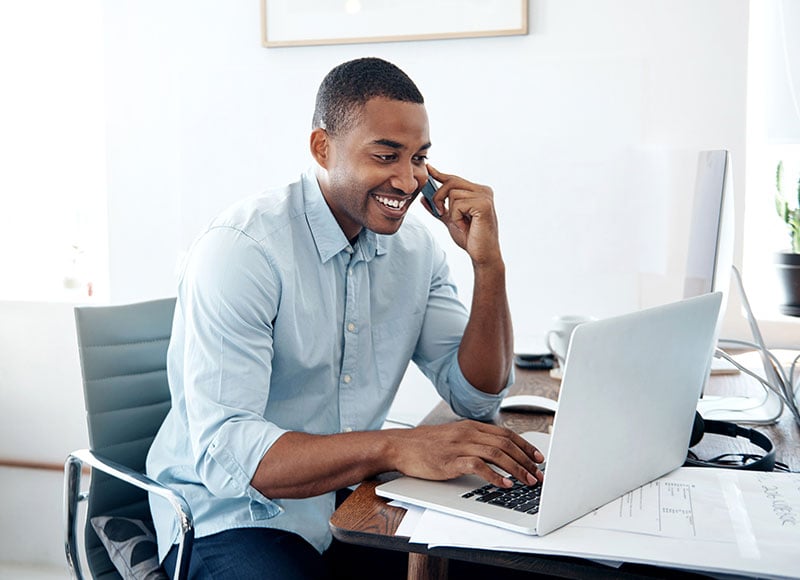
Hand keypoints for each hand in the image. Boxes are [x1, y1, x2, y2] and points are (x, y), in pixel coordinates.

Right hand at [390, 420, 544, 487]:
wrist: (399, 446)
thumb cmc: (425, 445)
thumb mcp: (453, 436)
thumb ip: (473, 440)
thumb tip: (497, 452)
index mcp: (470, 426)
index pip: (506, 434)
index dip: (525, 446)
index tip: (538, 458)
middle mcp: (467, 433)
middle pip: (505, 444)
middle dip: (526, 460)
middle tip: (538, 474)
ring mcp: (459, 446)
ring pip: (496, 454)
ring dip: (516, 468)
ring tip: (527, 481)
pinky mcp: (449, 461)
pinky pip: (477, 466)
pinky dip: (494, 475)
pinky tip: (504, 484)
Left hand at [425, 165, 501, 266]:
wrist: (482, 255)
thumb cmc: (470, 238)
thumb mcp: (451, 220)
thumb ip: (439, 209)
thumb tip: (424, 198)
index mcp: (478, 191)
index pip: (455, 179)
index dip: (440, 174)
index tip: (428, 168)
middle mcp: (483, 190)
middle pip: (451, 182)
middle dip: (439, 197)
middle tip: (440, 212)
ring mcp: (485, 196)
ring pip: (453, 193)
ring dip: (451, 212)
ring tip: (461, 223)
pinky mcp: (483, 205)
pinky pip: (458, 204)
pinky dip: (457, 217)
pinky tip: (466, 226)